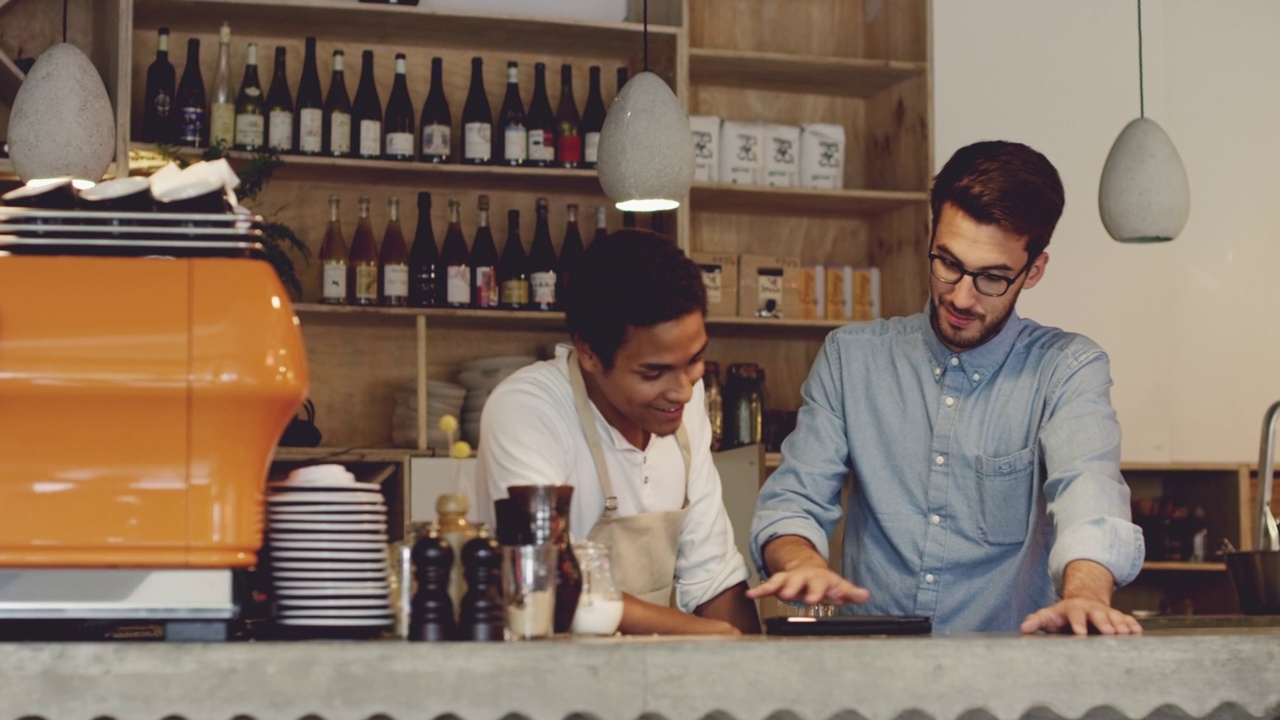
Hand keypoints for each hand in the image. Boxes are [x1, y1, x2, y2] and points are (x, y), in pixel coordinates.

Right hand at [746, 566, 870, 605]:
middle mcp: (803, 577)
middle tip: (787, 595)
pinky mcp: (778, 583)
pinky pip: (767, 585)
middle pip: (797, 581)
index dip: (815, 591)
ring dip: (772, 587)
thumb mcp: (840, 587)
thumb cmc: (825, 583)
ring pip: (780, 581)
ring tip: (763, 593)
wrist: (809, 569)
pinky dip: (759, 590)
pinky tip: (750, 595)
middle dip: (792, 587)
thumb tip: (865, 595)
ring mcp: (789, 579)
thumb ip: (851, 593)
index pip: (819, 585)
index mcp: (819, 579)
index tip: (812, 599)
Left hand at [1020, 597, 1143, 635]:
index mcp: (1073, 608)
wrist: (1082, 600)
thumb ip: (1036, 621)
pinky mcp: (1116, 616)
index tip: (1080, 633)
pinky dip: (1132, 624)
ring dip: (1121, 624)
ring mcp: (1104, 611)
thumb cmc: (1062, 614)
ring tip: (1127, 634)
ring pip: (1114, 616)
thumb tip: (1024, 628)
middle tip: (1109, 632)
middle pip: (1098, 614)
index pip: (1075, 615)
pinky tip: (1138, 632)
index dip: (1077, 623)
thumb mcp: (1048, 615)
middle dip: (1104, 622)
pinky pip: (1126, 619)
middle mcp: (1091, 609)